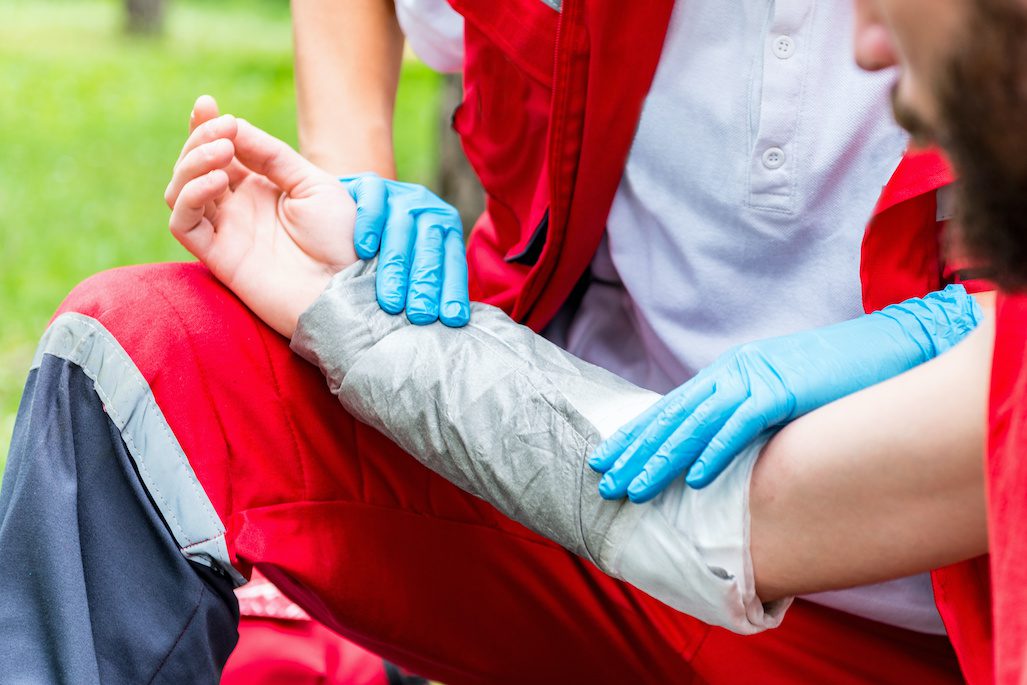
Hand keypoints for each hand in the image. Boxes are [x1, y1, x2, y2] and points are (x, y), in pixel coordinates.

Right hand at [165, 96, 356, 337]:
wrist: (348, 287)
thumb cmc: (341, 240)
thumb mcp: (314, 184)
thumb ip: (273, 156)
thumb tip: (233, 126)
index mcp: (259, 187)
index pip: (219, 150)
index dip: (206, 125)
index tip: (207, 103)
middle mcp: (237, 208)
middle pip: (194, 165)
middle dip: (199, 139)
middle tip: (222, 131)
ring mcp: (225, 232)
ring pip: (179, 191)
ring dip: (191, 164)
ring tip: (222, 153)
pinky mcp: (218, 258)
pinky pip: (183, 224)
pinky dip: (191, 197)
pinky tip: (218, 180)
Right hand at [344, 175, 469, 326]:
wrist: (355, 202)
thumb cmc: (386, 245)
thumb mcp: (412, 260)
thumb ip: (427, 283)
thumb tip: (440, 326)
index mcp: (445, 228)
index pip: (453, 263)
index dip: (452, 292)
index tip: (451, 320)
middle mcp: (427, 209)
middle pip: (429, 249)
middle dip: (426, 286)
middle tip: (420, 316)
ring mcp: (399, 194)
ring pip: (402, 230)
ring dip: (396, 268)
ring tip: (391, 301)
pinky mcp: (371, 184)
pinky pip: (374, 201)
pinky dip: (369, 225)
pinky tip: (363, 250)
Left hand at [589, 285, 983, 501]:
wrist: (890, 346)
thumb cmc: (837, 376)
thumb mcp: (781, 393)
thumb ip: (748, 414)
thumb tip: (720, 451)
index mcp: (729, 372)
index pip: (671, 407)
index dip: (636, 434)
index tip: (607, 459)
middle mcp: (733, 371)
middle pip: (672, 416)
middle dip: (635, 451)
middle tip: (603, 482)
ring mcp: (756, 377)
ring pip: (696, 423)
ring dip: (662, 459)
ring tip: (635, 490)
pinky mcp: (784, 389)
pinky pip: (741, 424)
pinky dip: (715, 451)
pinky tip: (694, 478)